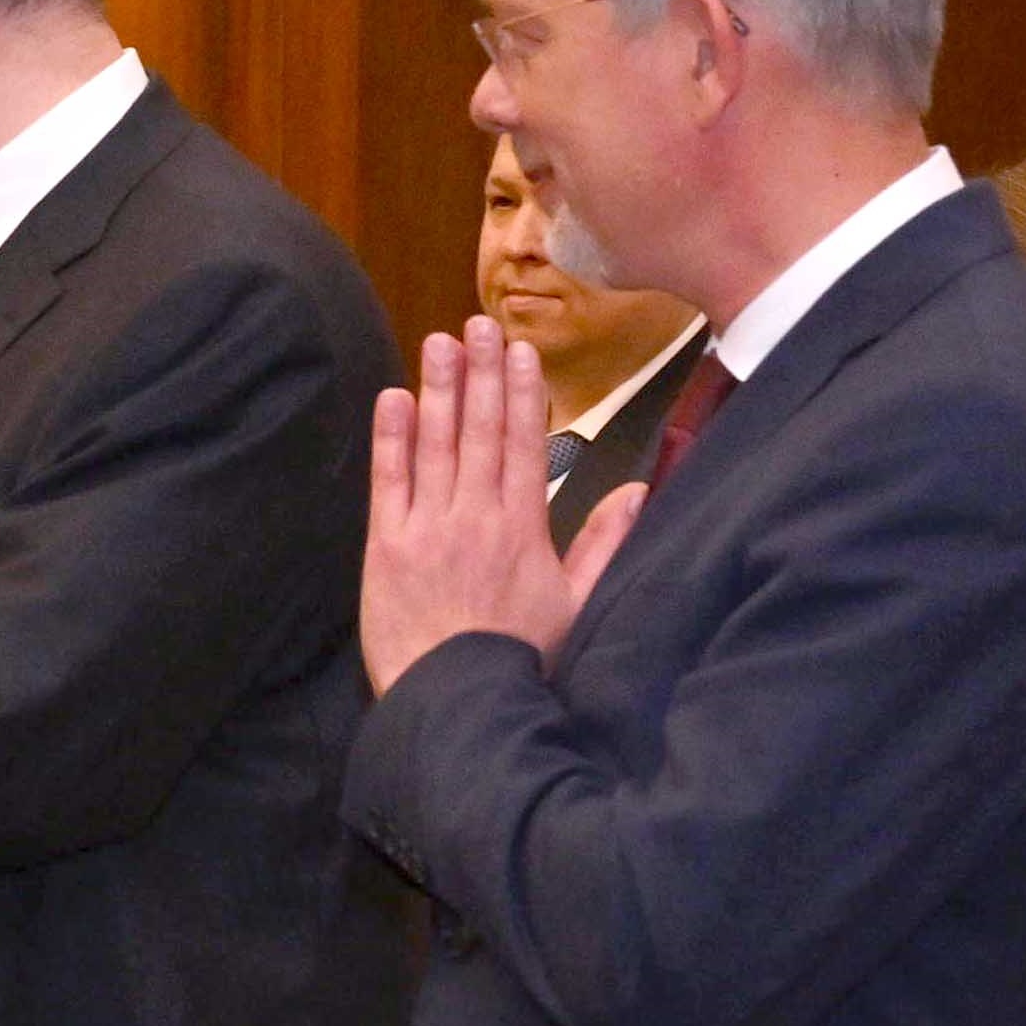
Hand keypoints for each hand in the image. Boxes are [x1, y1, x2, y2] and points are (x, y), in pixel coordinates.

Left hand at [355, 327, 637, 691]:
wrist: (457, 702)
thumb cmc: (520, 661)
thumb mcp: (578, 606)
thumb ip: (605, 544)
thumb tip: (639, 492)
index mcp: (525, 528)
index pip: (526, 443)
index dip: (523, 391)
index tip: (521, 350)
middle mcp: (478, 516)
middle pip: (482, 430)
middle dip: (482, 373)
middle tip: (479, 323)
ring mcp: (429, 527)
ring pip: (436, 444)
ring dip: (439, 389)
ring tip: (439, 342)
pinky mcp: (386, 547)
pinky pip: (389, 480)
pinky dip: (392, 438)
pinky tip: (395, 398)